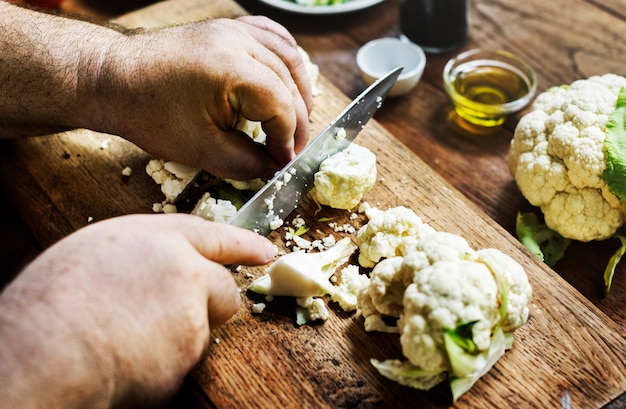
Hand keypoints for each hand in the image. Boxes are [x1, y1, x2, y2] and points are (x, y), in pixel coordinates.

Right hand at [0, 214, 275, 407]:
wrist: (48, 347)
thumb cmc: (54, 298)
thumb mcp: (97, 252)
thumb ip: (141, 257)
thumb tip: (155, 272)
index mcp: (160, 237)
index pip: (215, 236)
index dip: (244, 244)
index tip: (267, 251)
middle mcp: (186, 271)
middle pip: (224, 290)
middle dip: (213, 305)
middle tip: (176, 318)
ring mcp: (193, 315)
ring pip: (199, 332)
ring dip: (175, 339)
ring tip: (124, 340)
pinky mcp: (189, 357)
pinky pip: (178, 364)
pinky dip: (159, 367)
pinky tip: (125, 361)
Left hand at [93, 16, 312, 180]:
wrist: (114, 79)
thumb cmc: (148, 113)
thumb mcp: (199, 149)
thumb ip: (244, 162)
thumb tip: (274, 167)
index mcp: (232, 68)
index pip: (281, 105)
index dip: (287, 139)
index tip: (282, 162)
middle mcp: (238, 41)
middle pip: (289, 82)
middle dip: (297, 121)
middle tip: (290, 150)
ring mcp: (234, 29)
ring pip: (289, 56)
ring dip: (298, 91)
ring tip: (295, 122)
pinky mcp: (227, 28)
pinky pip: (272, 37)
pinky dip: (286, 61)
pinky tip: (288, 80)